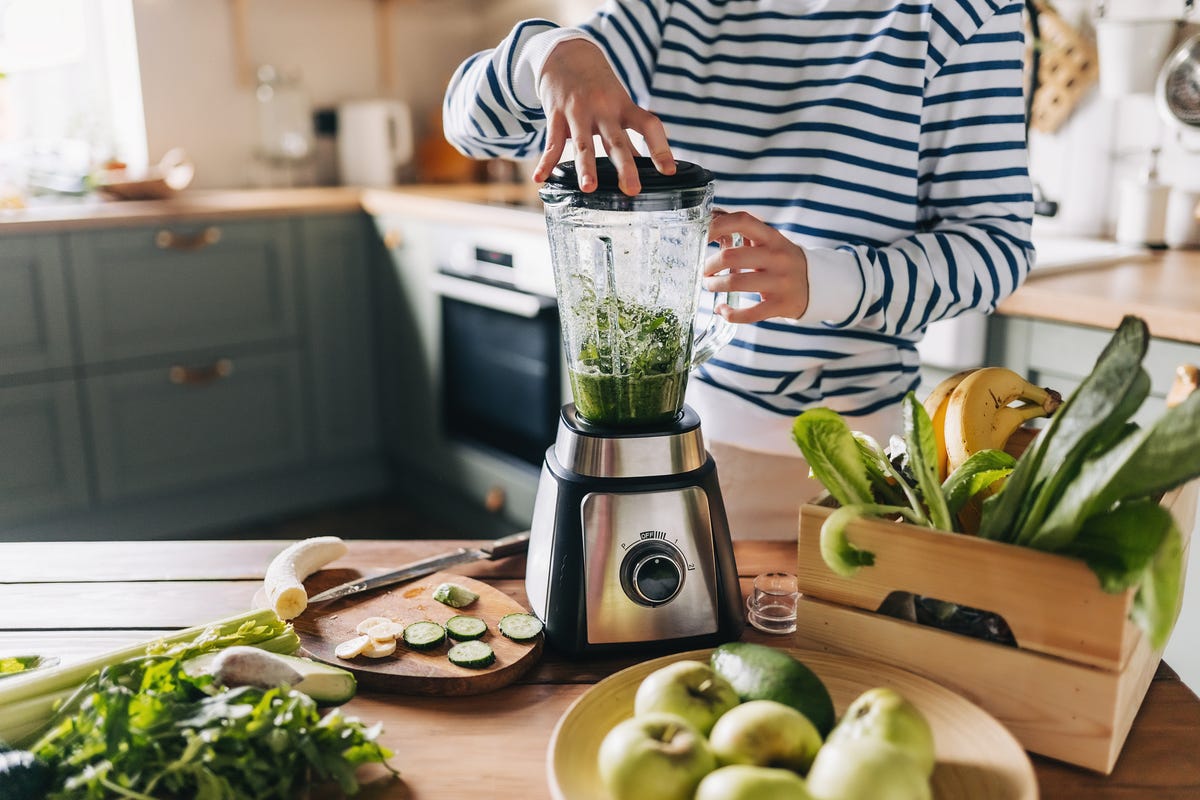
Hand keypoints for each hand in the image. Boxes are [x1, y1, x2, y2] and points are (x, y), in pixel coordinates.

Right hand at [531, 38, 673, 195]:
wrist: (566, 54)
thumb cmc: (597, 86)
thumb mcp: (617, 105)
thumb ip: (628, 136)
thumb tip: (646, 166)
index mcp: (623, 107)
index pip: (648, 126)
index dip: (660, 148)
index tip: (669, 171)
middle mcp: (603, 109)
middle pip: (616, 141)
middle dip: (625, 166)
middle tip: (632, 190)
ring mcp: (578, 111)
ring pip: (583, 143)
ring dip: (586, 167)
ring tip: (588, 188)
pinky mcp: (555, 114)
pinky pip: (551, 142)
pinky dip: (546, 161)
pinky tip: (541, 178)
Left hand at [704, 211, 810, 322]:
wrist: (818, 285)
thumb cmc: (784, 261)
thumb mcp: (771, 242)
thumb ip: (746, 231)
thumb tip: (712, 218)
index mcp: (772, 238)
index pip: (743, 221)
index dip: (717, 226)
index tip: (701, 236)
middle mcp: (776, 257)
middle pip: (731, 256)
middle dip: (709, 265)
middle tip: (703, 270)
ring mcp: (779, 282)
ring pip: (735, 282)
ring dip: (715, 285)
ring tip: (710, 285)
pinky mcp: (779, 305)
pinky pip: (748, 313)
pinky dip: (730, 313)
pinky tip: (722, 310)